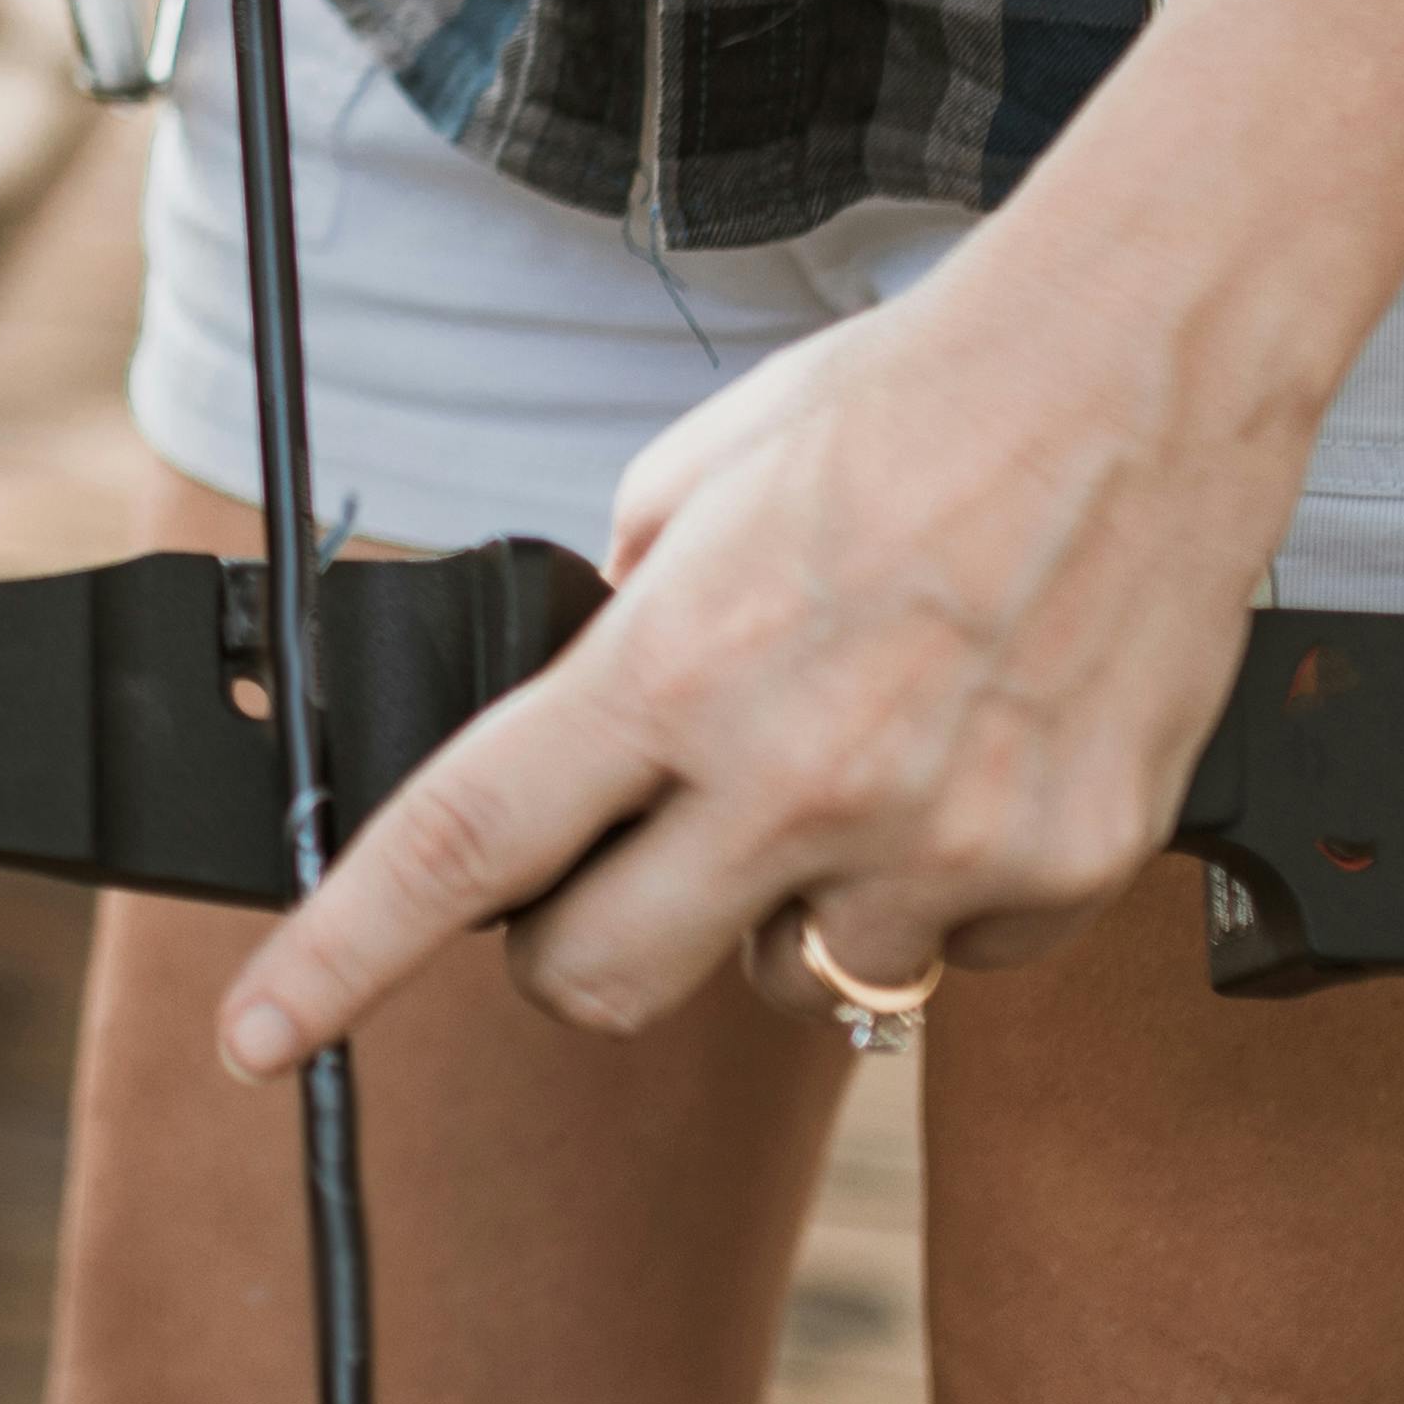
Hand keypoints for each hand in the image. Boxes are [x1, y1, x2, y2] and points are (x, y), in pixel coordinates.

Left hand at [214, 232, 1296, 1071]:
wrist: (1139, 371)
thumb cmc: (915, 405)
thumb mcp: (696, 480)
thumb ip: (626, 628)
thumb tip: (582, 734)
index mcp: (678, 664)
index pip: (465, 845)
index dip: (342, 956)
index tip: (264, 1033)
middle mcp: (800, 774)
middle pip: (602, 980)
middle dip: (575, 948)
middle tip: (613, 870)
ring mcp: (942, 838)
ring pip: (788, 980)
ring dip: (782, 909)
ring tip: (853, 761)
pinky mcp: (1064, 870)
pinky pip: (951, 957)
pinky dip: (936, 892)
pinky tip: (965, 765)